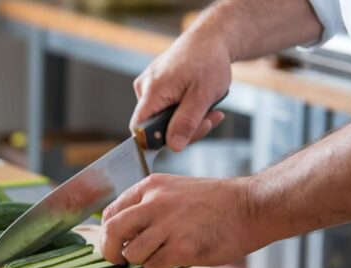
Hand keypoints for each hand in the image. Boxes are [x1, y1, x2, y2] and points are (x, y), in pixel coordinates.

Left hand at [100, 174, 269, 267]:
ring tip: (158, 256)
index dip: (107, 232)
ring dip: (140, 260)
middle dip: (109, 251)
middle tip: (116, 261)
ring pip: (131, 253)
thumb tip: (123, 231)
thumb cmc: (215, 202)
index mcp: (151, 186)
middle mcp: (155, 203)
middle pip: (112, 231)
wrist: (250, 207)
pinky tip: (174, 260)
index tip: (114, 243)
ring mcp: (168, 226)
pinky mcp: (182, 248)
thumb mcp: (175, 190)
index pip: (111, 211)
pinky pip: (153, 266)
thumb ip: (149, 205)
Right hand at [130, 21, 232, 151]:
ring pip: (163, 120)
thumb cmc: (208, 60)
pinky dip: (184, 111)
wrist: (210, 39)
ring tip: (208, 109)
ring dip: (188, 121)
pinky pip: (166, 109)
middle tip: (208, 120)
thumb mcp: (203, 95)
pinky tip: (200, 104)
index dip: (156, 142)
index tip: (183, 140)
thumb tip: (173, 146)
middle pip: (155, 127)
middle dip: (184, 130)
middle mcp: (145, 89)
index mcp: (152, 91)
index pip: (139, 129)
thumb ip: (187, 122)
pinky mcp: (157, 87)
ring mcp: (149, 87)